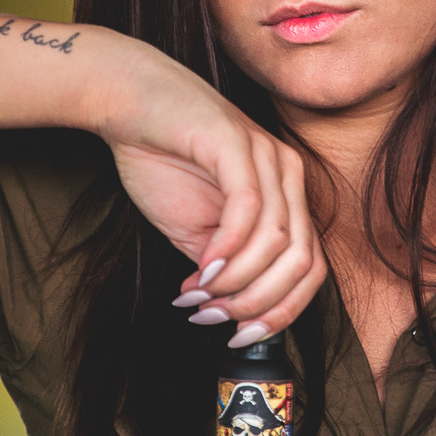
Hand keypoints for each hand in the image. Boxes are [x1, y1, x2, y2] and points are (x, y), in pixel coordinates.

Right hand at [91, 38, 326, 347]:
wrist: (125, 101)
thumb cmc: (161, 157)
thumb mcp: (196, 229)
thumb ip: (221, 267)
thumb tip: (227, 312)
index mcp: (286, 195)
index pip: (311, 270)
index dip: (279, 312)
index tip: (238, 334)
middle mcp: (288, 174)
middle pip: (303, 262)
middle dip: (259, 304)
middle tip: (214, 317)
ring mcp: (266, 155)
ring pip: (279, 242)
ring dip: (237, 282)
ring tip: (199, 295)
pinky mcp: (236, 143)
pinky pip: (249, 209)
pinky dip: (228, 250)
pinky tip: (202, 267)